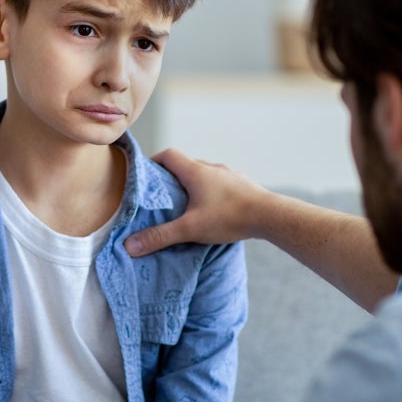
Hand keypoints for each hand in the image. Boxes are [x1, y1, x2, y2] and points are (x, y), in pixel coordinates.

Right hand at [124, 148, 270, 255]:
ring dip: (194, 185)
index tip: (146, 175)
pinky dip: (213, 192)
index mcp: (196, 171)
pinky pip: (222, 184)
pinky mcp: (244, 186)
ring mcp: (231, 175)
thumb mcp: (190, 228)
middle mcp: (213, 168)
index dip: (154, 162)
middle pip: (186, 165)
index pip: (169, 155)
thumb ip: (160, 236)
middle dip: (172, 177)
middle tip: (163, 195)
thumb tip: (129, 246)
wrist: (271, 216)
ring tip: (187, 204)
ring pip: (206, 175)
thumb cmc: (229, 217)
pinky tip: (214, 210)